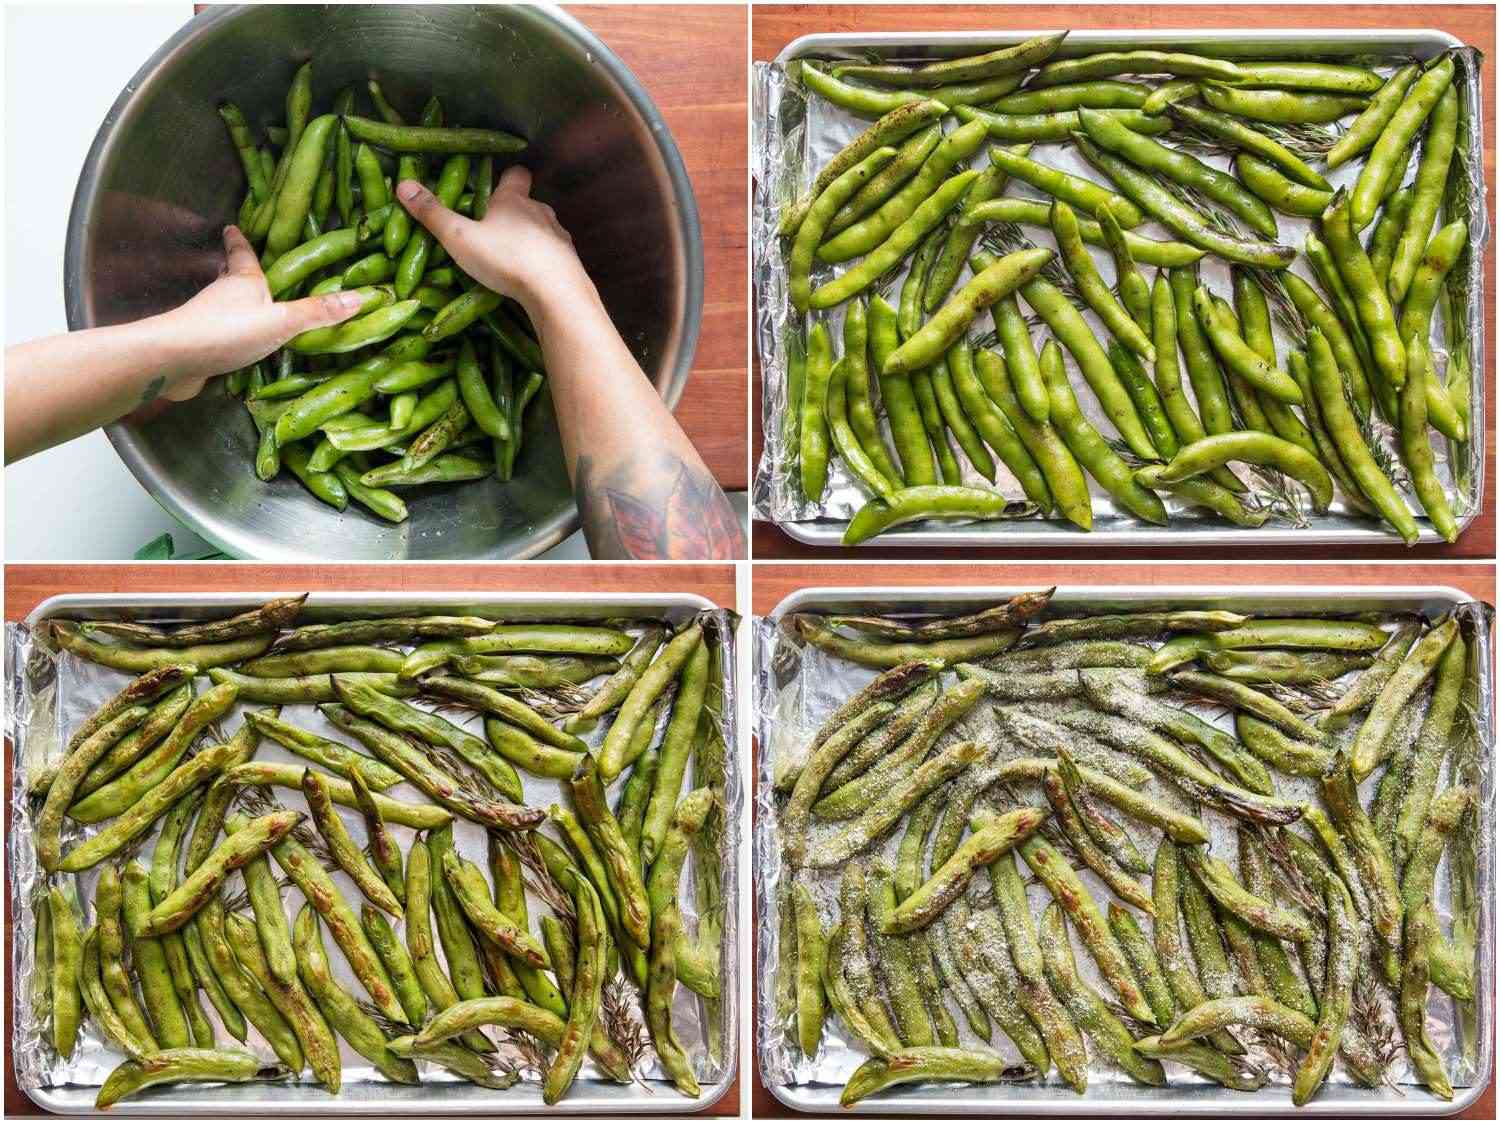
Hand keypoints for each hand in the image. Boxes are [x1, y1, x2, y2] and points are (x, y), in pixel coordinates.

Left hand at [153, 226, 364, 399]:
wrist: (174, 360)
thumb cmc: (228, 331)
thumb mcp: (282, 321)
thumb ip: (317, 312)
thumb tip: (361, 296)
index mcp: (243, 281)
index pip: (243, 254)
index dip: (241, 241)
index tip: (233, 226)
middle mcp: (223, 295)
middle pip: (232, 278)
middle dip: (238, 271)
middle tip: (246, 265)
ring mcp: (209, 321)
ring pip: (226, 306)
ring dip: (237, 304)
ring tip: (253, 306)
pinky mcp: (202, 346)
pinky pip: (222, 335)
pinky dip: (232, 335)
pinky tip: (241, 345)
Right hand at [396, 167, 594, 314]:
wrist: (557, 293)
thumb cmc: (506, 259)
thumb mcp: (460, 237)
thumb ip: (433, 214)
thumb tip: (403, 184)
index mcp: (514, 200)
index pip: (516, 174)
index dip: (505, 177)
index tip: (493, 185)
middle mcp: (541, 212)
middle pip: (527, 204)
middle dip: (512, 213)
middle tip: (492, 230)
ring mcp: (560, 236)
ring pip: (542, 229)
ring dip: (528, 239)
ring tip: (510, 258)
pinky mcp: (571, 261)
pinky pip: (554, 255)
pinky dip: (543, 261)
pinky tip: (532, 277)